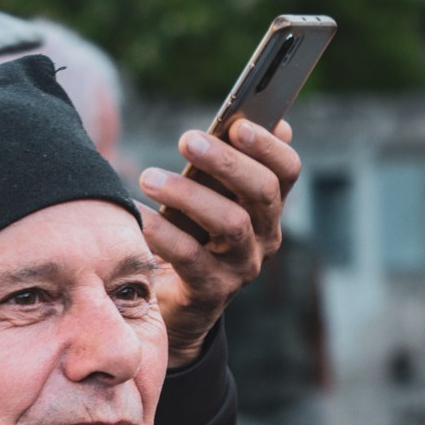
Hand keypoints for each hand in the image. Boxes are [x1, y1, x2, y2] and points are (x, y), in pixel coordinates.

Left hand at [138, 118, 300, 365]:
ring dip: (188, 194)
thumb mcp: (211, 198)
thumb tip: (260, 120)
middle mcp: (265, 237)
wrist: (175, 304)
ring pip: (231, 223)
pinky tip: (138, 214)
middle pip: (263, 192)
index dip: (268, 145)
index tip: (237, 124)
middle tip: (187, 139)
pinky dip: (161, 232)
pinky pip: (190, 256)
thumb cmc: (192, 235)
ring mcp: (242, 267)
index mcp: (268, 208)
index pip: (287, 171)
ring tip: (148, 176)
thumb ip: (230, 164)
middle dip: (227, 162)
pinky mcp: (212, 291)